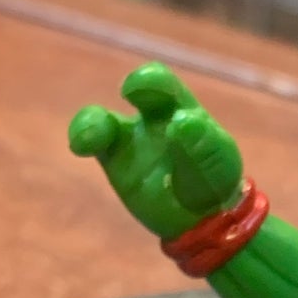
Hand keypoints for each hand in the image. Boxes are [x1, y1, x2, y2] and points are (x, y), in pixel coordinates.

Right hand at [69, 64, 243, 239]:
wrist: (203, 215)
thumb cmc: (212, 180)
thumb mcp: (217, 164)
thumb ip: (201, 144)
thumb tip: (180, 121)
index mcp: (182, 110)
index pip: (166, 86)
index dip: (151, 81)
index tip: (138, 90)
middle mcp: (154, 117)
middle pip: (138, 92)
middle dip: (131, 91)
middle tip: (129, 95)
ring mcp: (131, 138)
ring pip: (103, 120)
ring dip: (92, 124)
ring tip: (87, 140)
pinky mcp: (114, 160)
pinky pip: (94, 143)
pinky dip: (83, 140)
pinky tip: (80, 146)